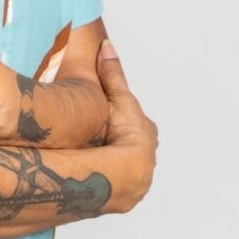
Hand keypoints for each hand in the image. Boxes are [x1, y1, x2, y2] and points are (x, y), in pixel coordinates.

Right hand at [96, 40, 157, 211]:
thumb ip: (112, 73)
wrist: (127, 171)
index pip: (136, 122)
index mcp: (147, 133)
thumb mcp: (117, 96)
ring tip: (92, 156)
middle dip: (119, 140)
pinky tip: (92, 173)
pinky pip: (114, 181)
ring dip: (111, 160)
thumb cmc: (126, 133)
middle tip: (101, 135)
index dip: (122, 116)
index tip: (110, 114)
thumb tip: (107, 45)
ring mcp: (137, 177)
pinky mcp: (125, 194)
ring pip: (122, 163)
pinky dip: (105, 175)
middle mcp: (146, 156)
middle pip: (131, 143)